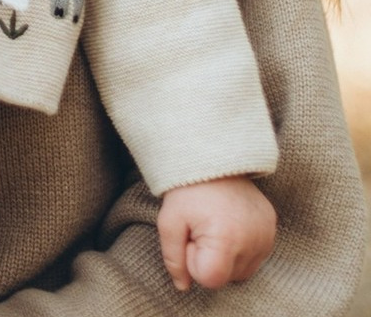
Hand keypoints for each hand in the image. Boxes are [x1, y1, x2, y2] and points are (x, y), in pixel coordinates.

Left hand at [158, 176, 276, 291]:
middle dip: (208, 258)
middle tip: (199, 227)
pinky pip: (255, 256)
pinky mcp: (272, 228)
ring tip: (214, 224)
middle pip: (227, 277)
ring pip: (242, 270)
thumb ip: (173, 258)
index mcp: (227, 239)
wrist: (210, 155)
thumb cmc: (186, 189)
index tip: (189, 236)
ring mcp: (267, 235)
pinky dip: (240, 247)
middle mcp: (254, 241)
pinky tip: (228, 223)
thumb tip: (183, 286)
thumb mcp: (169, 221)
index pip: (210, 279)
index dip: (193, 261)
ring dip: (225, 255)